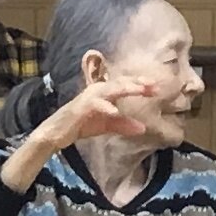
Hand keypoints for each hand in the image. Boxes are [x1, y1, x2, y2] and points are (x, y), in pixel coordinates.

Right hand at [43, 74, 157, 148]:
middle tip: (154, 86)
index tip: (157, 87)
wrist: (57, 133)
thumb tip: (143, 128)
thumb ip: (124, 125)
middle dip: (137, 83)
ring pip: (110, 89)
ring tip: (141, 90)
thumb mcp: (107, 125)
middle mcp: (97, 90)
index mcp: (104, 92)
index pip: (125, 84)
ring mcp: (89, 97)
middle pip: (120, 82)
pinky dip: (105, 107)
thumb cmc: (82, 124)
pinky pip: (95, 104)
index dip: (140, 84)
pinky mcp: (81, 107)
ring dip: (126, 88)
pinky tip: (115, 110)